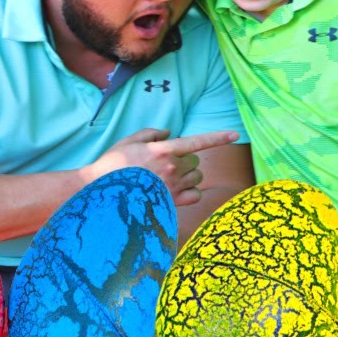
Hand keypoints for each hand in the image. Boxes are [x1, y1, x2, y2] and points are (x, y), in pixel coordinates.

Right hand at [83, 128, 239, 205]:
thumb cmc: (113, 165)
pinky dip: (191, 191)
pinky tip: (177, 190)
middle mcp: (172, 168)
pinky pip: (195, 194)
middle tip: (167, 164)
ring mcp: (173, 187)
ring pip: (197, 177)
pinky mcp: (172, 202)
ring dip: (189, 175)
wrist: (103, 193)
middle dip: (186, 160)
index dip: (217, 137)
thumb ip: (152, 134)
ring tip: (170, 178)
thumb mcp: (129, 141)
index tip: (234, 134)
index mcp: (163, 151)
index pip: (197, 142)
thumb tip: (168, 134)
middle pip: (195, 161)